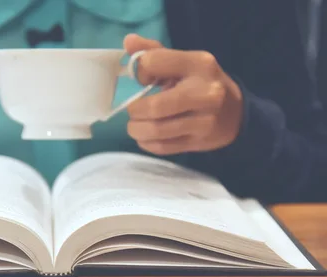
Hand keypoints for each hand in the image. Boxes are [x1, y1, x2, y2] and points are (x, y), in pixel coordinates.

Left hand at [123, 34, 243, 154]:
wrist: (236, 114)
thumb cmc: (201, 82)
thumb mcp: (183, 62)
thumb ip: (154, 52)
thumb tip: (128, 41)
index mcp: (199, 64)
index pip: (154, 63)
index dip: (140, 72)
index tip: (143, 79)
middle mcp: (205, 93)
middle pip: (155, 107)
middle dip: (135, 110)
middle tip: (133, 111)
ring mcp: (204, 121)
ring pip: (156, 130)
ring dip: (136, 129)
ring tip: (135, 126)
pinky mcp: (198, 143)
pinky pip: (162, 147)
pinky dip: (146, 143)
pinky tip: (146, 137)